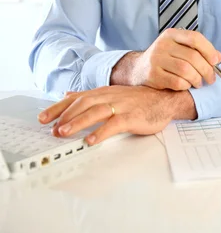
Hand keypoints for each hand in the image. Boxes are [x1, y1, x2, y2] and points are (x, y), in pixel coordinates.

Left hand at [38, 85, 196, 144]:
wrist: (165, 98)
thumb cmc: (139, 99)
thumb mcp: (112, 94)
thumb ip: (90, 95)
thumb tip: (67, 94)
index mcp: (104, 92)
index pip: (77, 98)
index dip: (58, 107)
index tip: (43, 118)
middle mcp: (110, 96)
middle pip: (84, 103)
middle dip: (65, 116)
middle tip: (51, 129)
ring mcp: (121, 105)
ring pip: (96, 112)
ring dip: (78, 122)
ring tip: (65, 132)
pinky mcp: (132, 116)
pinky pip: (115, 123)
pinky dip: (102, 132)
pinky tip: (91, 140)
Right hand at [113, 28, 220, 90]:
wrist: (138, 69)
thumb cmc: (164, 59)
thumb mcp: (179, 48)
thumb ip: (198, 50)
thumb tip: (218, 57)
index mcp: (171, 34)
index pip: (195, 38)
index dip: (209, 50)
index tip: (216, 61)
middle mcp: (162, 45)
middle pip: (193, 57)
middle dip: (206, 70)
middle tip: (211, 78)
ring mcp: (156, 59)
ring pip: (186, 70)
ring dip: (197, 79)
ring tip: (199, 83)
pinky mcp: (153, 75)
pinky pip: (177, 82)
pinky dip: (186, 85)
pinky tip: (186, 85)